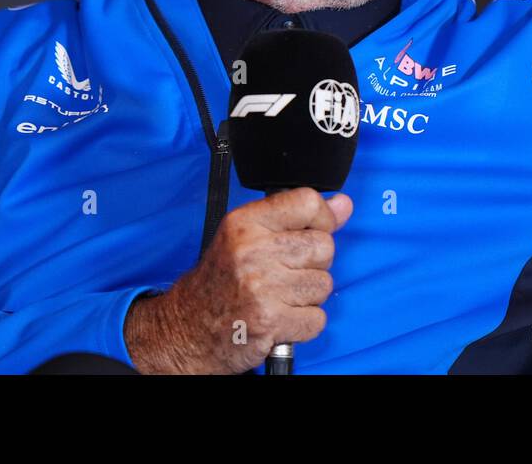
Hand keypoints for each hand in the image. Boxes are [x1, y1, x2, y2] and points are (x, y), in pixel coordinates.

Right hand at [124, 187, 352, 373]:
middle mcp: (252, 251)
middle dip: (314, 263)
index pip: (308, 202)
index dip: (322, 218)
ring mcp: (262, 288)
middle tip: (286, 273)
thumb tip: (344, 204)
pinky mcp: (271, 321)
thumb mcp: (247, 237)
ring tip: (280, 296)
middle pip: (324, 246)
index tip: (314, 231)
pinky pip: (317, 318)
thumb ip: (296, 218)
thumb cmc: (220, 282)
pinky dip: (304, 324)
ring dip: (308, 296)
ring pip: (324, 284)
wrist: (187, 329)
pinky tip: (281, 317)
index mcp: (244, 223)